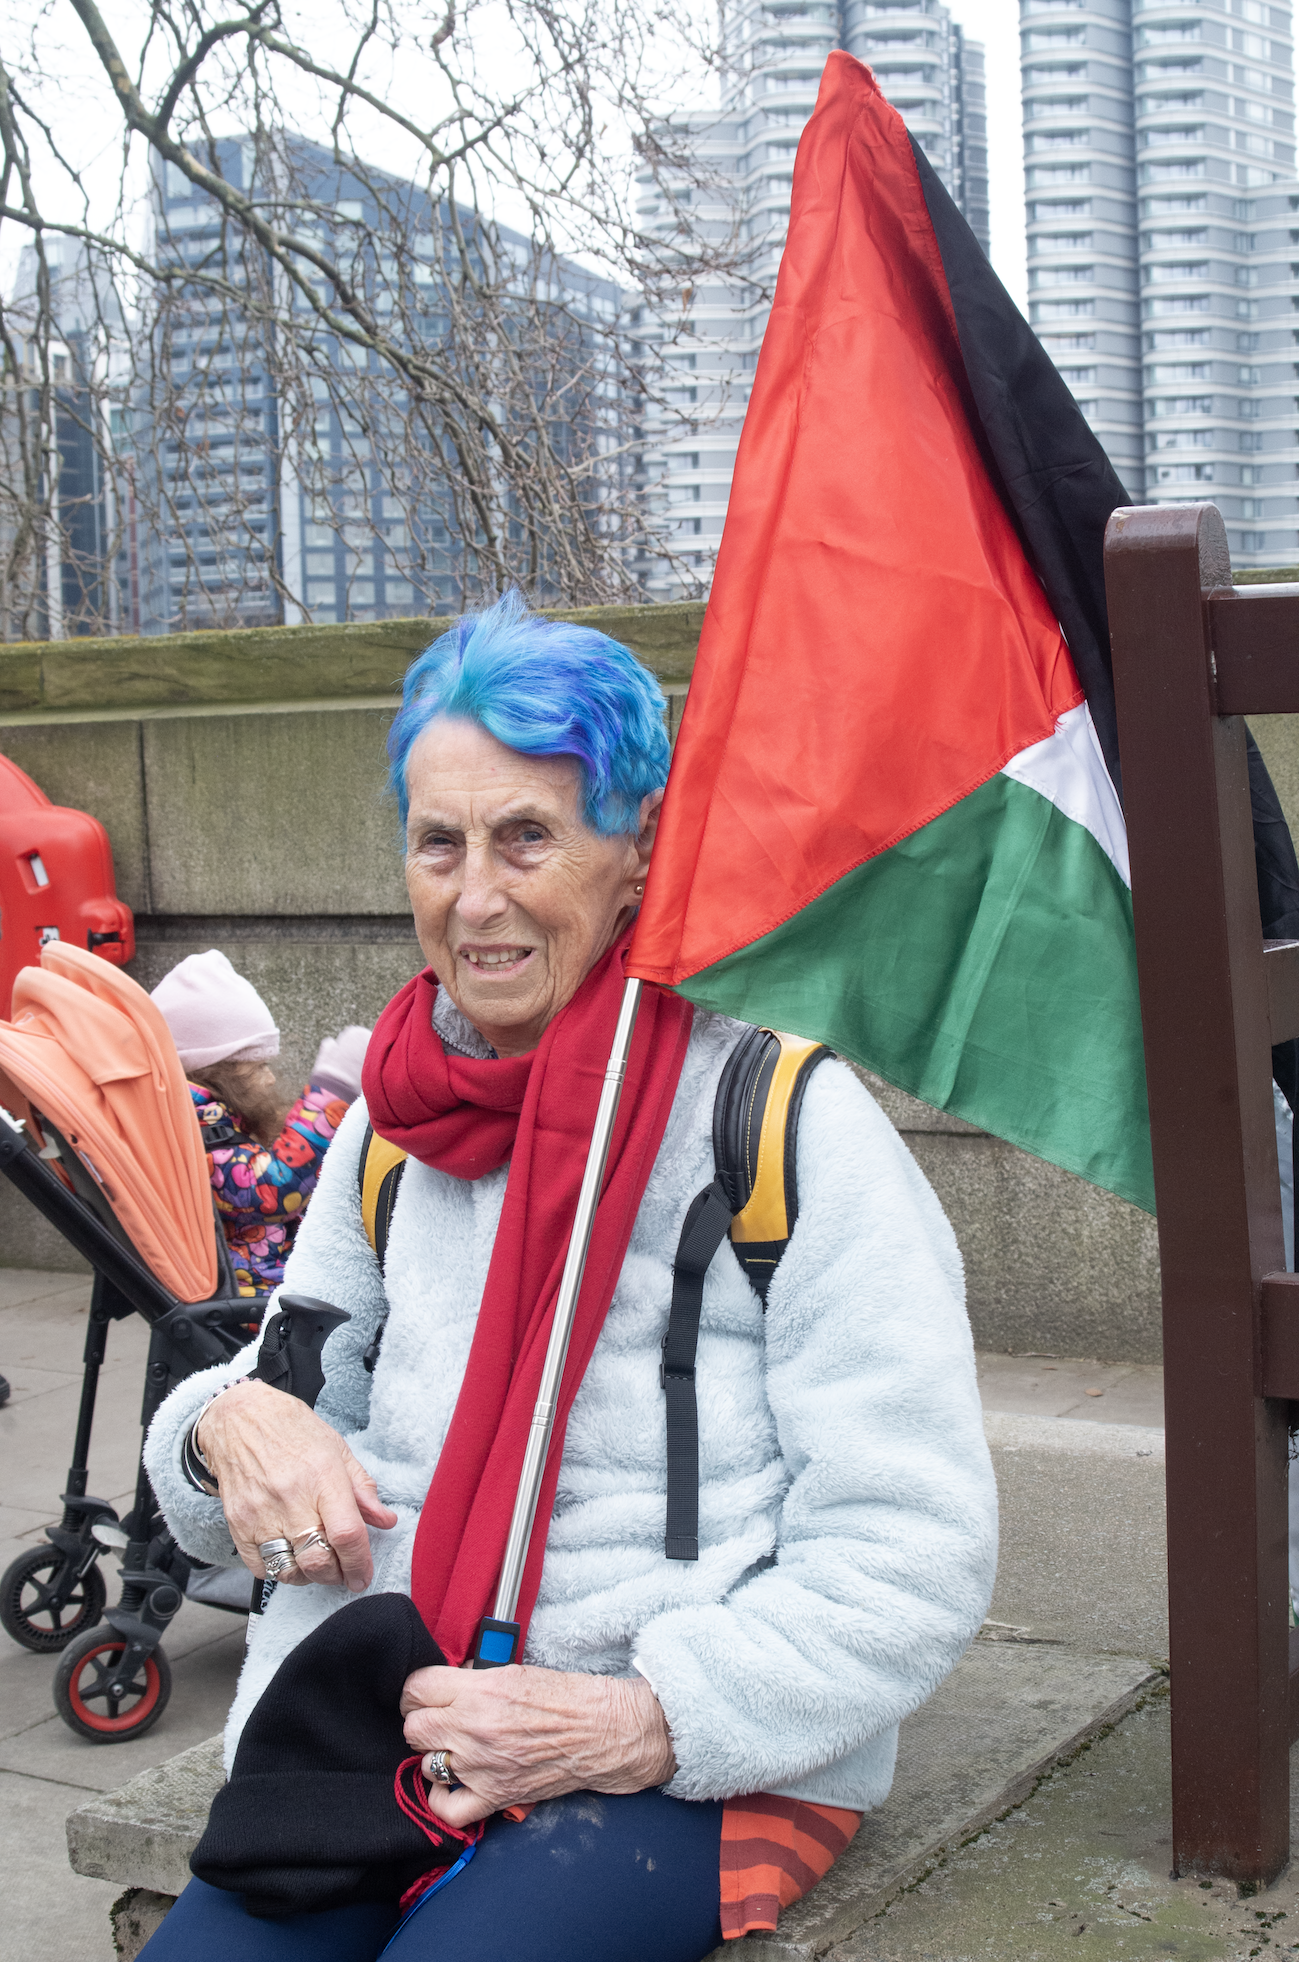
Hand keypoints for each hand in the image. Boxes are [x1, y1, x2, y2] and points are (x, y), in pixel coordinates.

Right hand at [196, 1379, 396, 1591]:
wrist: (240, 1418)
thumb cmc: (293, 1431)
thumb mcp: (338, 1449)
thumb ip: (362, 1489)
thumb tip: (385, 1520)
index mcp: (322, 1477)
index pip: (347, 1534)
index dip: (360, 1563)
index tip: (363, 1576)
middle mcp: (291, 1498)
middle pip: (318, 1561)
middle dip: (337, 1575)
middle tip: (343, 1570)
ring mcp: (260, 1514)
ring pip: (290, 1571)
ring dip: (309, 1577)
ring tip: (317, 1563)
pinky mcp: (237, 1524)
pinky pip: (261, 1567)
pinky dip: (279, 1570)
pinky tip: (290, 1555)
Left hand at [399, 1664, 676, 1827]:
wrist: (603, 1731)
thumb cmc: (567, 1698)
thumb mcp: (514, 1671)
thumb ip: (473, 1679)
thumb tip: (445, 1686)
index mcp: (480, 1690)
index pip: (415, 1688)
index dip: (418, 1691)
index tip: (426, 1695)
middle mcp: (474, 1728)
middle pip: (413, 1728)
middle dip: (424, 1722)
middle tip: (440, 1720)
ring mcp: (482, 1765)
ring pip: (426, 1764)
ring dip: (437, 1756)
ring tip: (456, 1748)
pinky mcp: (494, 1796)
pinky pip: (446, 1808)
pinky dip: (443, 1798)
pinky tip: (452, 1784)